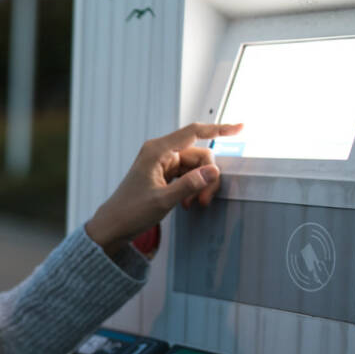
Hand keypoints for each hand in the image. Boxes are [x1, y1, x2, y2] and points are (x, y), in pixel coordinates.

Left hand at [84, 123, 242, 257]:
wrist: (113, 225)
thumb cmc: (131, 211)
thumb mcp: (163, 200)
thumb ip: (189, 185)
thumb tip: (213, 171)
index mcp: (157, 150)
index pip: (194, 132)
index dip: (219, 129)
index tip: (241, 128)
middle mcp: (160, 152)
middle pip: (199, 154)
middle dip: (208, 176)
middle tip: (204, 200)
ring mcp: (162, 163)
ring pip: (196, 167)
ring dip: (200, 185)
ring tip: (194, 205)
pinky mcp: (163, 174)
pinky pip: (187, 175)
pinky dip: (192, 187)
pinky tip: (188, 203)